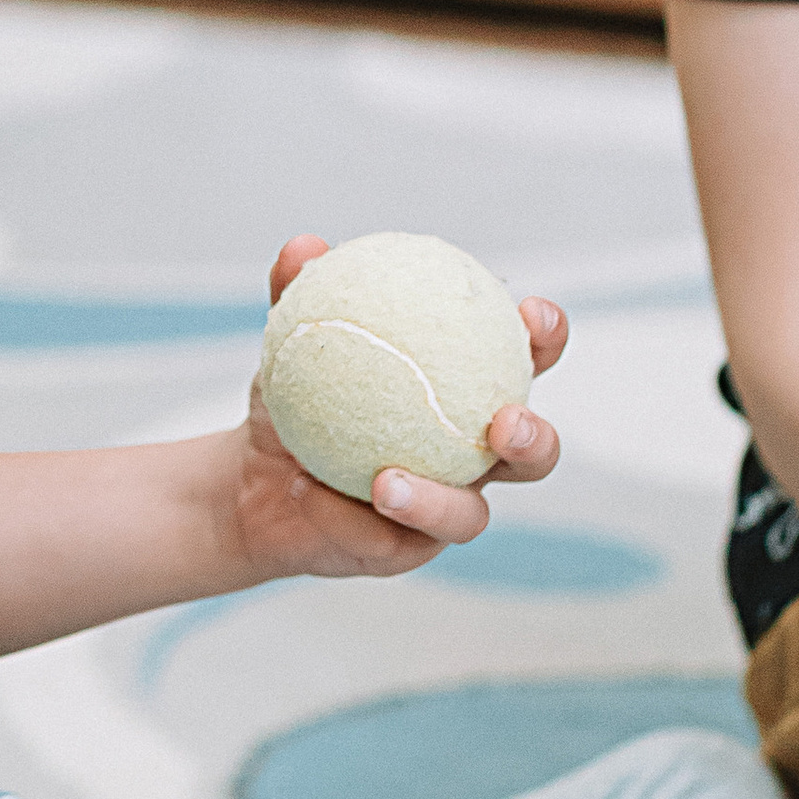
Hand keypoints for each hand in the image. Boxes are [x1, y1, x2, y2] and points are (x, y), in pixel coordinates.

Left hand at [230, 231, 565, 584]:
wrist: (253, 476)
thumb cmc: (295, 398)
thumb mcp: (291, 340)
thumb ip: (299, 294)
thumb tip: (305, 246)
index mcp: (465, 393)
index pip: (523, 362)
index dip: (545, 340)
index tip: (533, 315)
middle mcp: (470, 457)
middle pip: (534, 456)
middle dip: (533, 439)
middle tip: (502, 423)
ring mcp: (443, 510)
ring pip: (467, 517)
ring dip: (433, 500)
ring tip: (385, 481)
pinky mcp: (401, 552)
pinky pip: (381, 540)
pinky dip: (339, 513)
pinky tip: (304, 490)